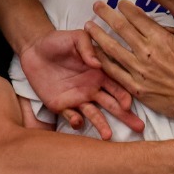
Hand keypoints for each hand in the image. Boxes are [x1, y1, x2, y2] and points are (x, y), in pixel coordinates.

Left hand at [19, 29, 142, 138]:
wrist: (34, 49)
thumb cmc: (58, 41)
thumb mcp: (76, 37)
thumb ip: (88, 47)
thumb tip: (97, 64)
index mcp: (100, 73)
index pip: (117, 86)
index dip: (124, 95)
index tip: (128, 104)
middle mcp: (92, 88)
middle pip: (113, 104)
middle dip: (125, 116)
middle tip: (139, 127)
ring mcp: (78, 98)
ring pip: (95, 115)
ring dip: (102, 125)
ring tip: (108, 136)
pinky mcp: (61, 105)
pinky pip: (71, 116)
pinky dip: (76, 121)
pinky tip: (78, 122)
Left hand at [85, 0, 173, 121]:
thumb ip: (172, 30)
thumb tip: (156, 22)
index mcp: (160, 39)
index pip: (137, 17)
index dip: (126, 8)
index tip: (119, 3)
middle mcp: (146, 52)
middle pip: (120, 28)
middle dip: (106, 14)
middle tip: (97, 6)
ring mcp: (139, 70)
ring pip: (112, 48)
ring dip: (98, 35)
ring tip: (88, 27)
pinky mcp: (135, 87)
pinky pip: (113, 71)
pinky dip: (102, 61)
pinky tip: (93, 53)